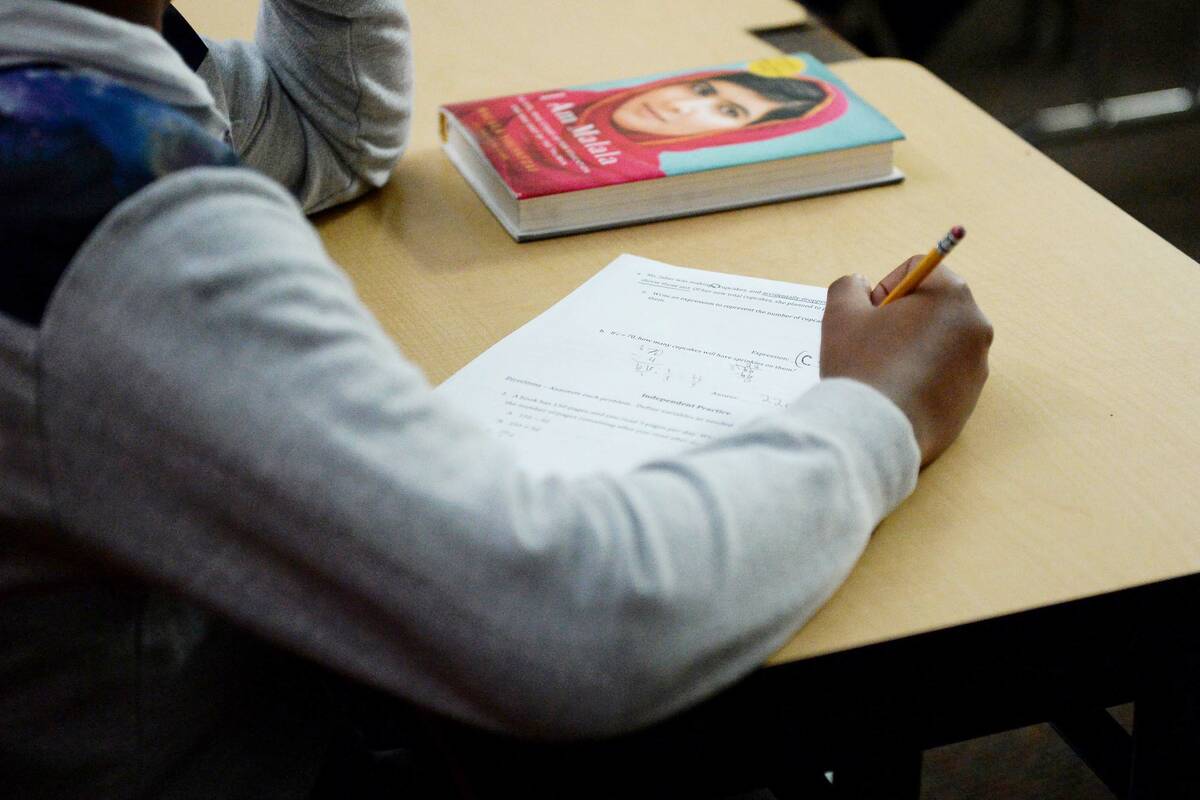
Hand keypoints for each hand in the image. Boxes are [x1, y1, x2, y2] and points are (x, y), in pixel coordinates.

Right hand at [821, 256, 992, 465]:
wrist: (877, 433)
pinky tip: (896, 393)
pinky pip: (944, 374)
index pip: (919, 269)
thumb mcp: (841, 314)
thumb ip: (849, 287)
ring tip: (883, 372)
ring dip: (911, 347)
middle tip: (873, 343)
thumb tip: (860, 285)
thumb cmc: (862, 367)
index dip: (886, 287)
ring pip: (938, 341)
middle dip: (902, 318)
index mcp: (950, 296)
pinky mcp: (971, 398)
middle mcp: (975, 326)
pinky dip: (922, 376)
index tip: (870, 315)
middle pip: (932, 306)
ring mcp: (978, 365)